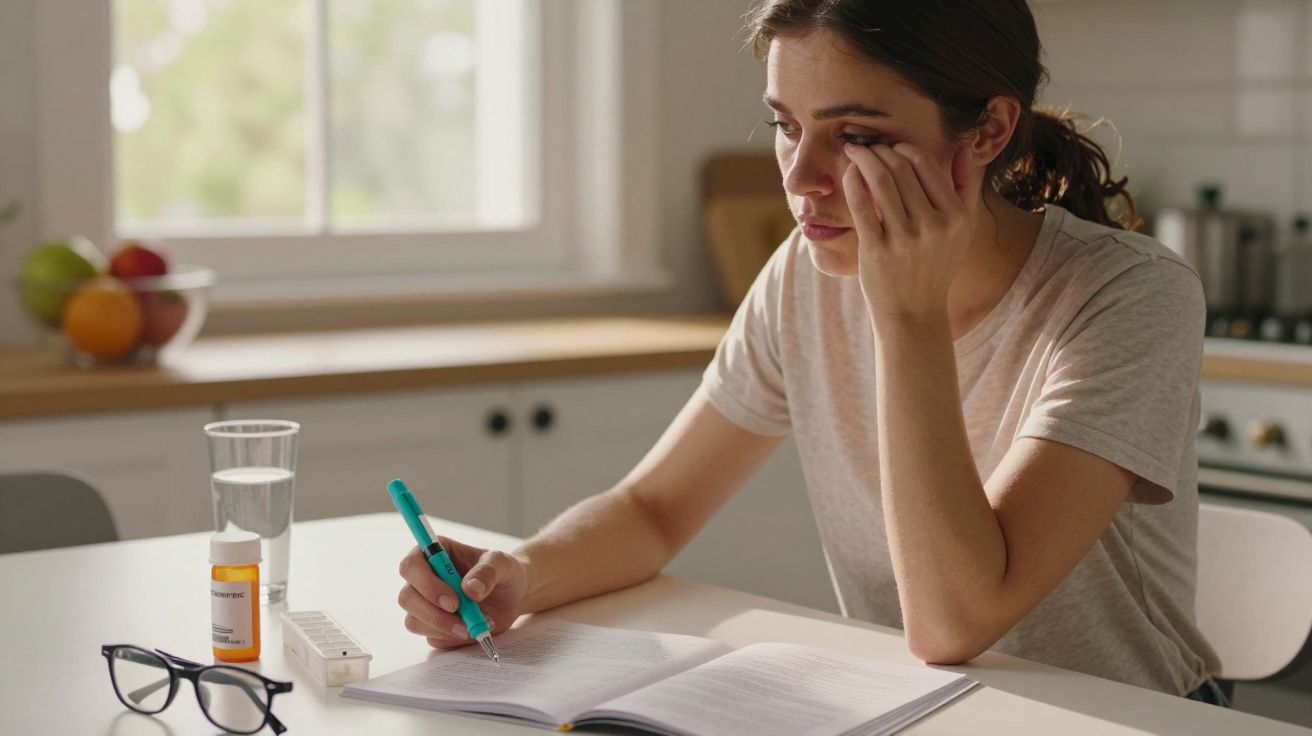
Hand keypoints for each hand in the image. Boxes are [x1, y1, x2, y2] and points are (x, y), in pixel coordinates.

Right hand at [397, 536, 529, 648]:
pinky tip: (476, 629)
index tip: (453, 601)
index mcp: (434, 553)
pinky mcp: (433, 626)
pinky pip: (433, 638)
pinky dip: (454, 639)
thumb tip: (469, 590)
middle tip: (464, 622)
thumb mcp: (502, 563)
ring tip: (477, 625)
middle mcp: (423, 578)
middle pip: (407, 598)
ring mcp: (425, 604)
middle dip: (434, 614)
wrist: (513, 595)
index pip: (411, 566)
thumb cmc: (504, 572)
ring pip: (414, 622)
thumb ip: (487, 572)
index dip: (426, 585)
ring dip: (445, 629)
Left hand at [842, 141, 980, 324]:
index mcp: (956, 217)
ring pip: (880, 181)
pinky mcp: (876, 250)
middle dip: (880, 150)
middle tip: (867, 146)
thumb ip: (966, 186)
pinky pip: (861, 203)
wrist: (913, 312)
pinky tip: (848, 174)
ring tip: (855, 153)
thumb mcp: (962, 229)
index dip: (903, 148)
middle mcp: (934, 227)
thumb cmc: (935, 264)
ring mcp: (904, 240)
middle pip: (900, 169)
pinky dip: (852, 182)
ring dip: (863, 159)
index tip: (890, 147)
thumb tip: (963, 146)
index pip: (926, 165)